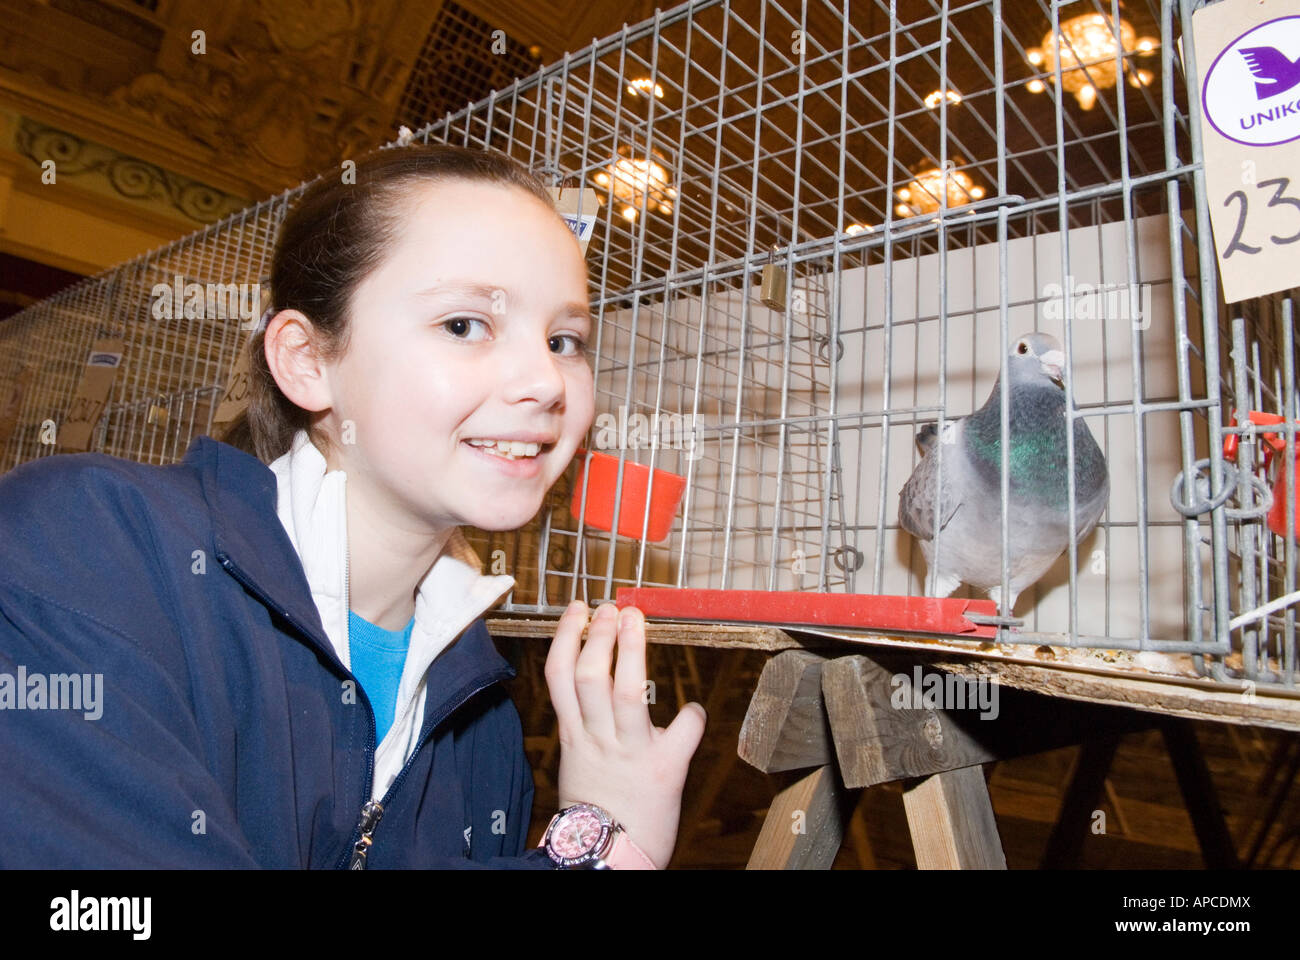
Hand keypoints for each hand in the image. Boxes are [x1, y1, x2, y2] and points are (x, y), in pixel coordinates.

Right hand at [545, 600, 705, 868]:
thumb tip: (602, 699)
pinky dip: (692, 716)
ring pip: (625, 691)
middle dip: (599, 635)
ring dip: (631, 651)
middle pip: (589, 675)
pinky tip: (694, 709)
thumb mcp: (578, 764)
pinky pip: (681, 733)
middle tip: (611, 608)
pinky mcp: (662, 770)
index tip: (577, 610)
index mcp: (574, 735)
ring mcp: (629, 753)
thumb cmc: (597, 812)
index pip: (559, 675)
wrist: (609, 858)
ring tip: (634, 620)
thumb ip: (587, 727)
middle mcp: (597, 739)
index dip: (567, 637)